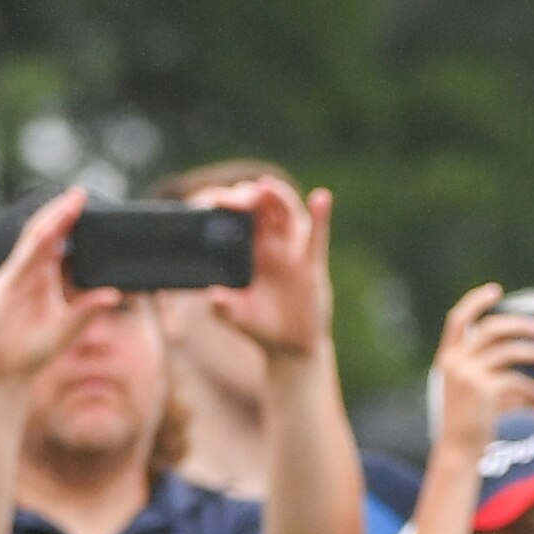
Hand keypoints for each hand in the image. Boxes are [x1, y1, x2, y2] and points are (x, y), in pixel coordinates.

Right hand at [0, 190, 126, 404]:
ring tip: (67, 205)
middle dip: (60, 213)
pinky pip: (21, 265)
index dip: (69, 221)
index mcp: (41, 278)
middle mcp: (26, 273)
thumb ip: (87, 309)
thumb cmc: (30, 350)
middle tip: (79, 193)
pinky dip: (35, 249)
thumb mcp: (66, 328)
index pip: (57, 243)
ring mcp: (12, 279)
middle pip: (43, 235)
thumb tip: (115, 294)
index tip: (85, 202)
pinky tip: (49, 236)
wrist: (2, 372)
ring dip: (49, 223)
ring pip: (31, 244)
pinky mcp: (3, 291)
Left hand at [188, 174, 336, 363]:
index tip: (216, 200)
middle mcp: (271, 246)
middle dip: (251, 195)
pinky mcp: (312, 264)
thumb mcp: (238, 318)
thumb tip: (213, 295)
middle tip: (238, 194)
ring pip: (287, 214)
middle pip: (263, 208)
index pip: (240, 219)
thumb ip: (224, 308)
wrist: (290, 347)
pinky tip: (320, 199)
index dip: (230, 206)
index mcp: (249, 252)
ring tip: (265, 186)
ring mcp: (293, 252)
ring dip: (277, 196)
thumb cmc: (261, 327)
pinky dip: (320, 216)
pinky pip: (317, 237)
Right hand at [429, 284, 533, 471]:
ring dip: (533, 352)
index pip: (458, 320)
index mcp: (447, 358)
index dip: (475, 302)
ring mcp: (468, 375)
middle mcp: (455, 362)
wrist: (457, 452)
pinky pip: (520, 381)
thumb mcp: (473, 390)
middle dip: (518, 325)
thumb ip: (491, 370)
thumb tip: (528, 358)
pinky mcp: (485, 391)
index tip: (495, 289)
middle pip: (491, 329)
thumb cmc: (468, 424)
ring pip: (508, 351)